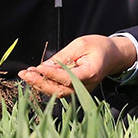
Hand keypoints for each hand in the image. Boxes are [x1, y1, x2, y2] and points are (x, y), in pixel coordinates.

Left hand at [18, 34, 135, 97]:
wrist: (112, 55)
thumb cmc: (98, 46)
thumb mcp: (80, 45)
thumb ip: (63, 57)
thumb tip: (44, 67)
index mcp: (91, 73)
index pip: (69, 77)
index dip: (52, 74)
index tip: (37, 67)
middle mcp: (86, 86)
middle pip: (61, 90)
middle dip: (40, 82)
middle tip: (24, 74)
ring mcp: (81, 90)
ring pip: (58, 92)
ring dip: (40, 84)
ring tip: (25, 75)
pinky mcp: (76, 89)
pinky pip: (59, 90)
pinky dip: (46, 84)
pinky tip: (34, 76)